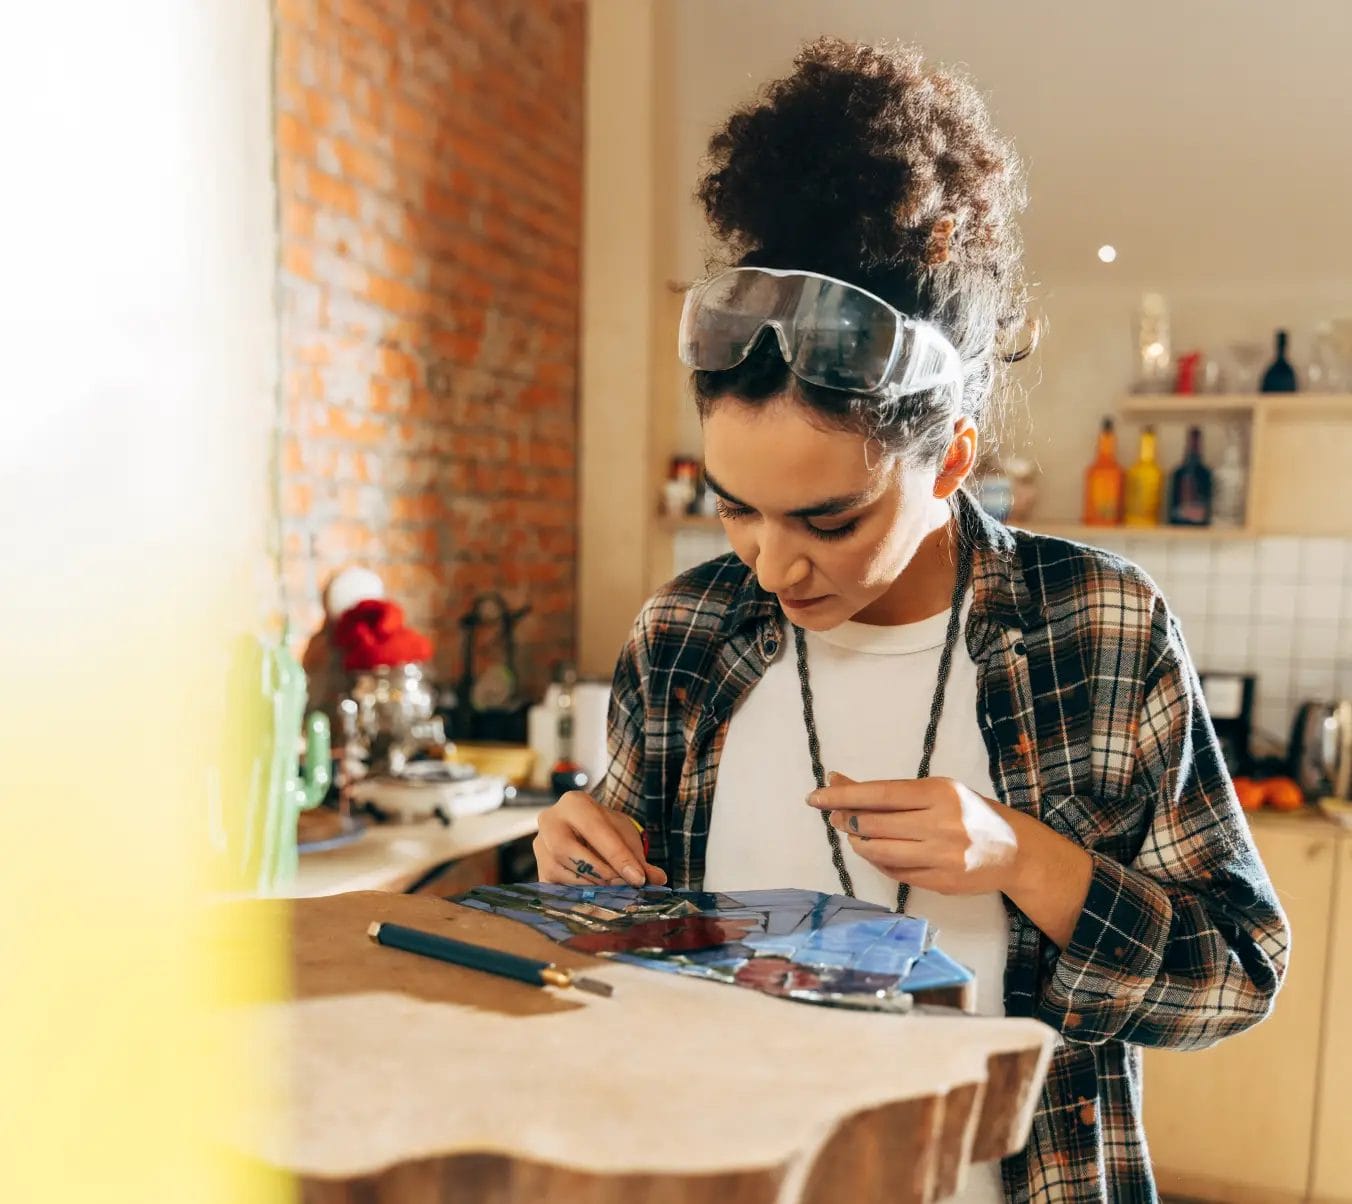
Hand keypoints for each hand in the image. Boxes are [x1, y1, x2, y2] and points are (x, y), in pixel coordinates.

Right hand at [534, 791, 667, 887]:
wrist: (584, 830)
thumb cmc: (606, 830)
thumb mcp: (624, 836)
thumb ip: (639, 857)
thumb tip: (658, 879)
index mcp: (574, 803)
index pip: (595, 831)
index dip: (618, 856)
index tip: (638, 878)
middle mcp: (549, 821)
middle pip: (566, 850)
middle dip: (599, 872)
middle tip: (624, 886)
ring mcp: (539, 846)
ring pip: (558, 871)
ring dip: (589, 887)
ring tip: (615, 893)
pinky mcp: (539, 870)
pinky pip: (554, 888)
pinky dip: (577, 897)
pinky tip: (597, 902)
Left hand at [806, 773, 1017, 894]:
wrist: (1013, 850)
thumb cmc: (967, 813)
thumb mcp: (933, 791)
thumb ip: (885, 791)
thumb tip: (836, 780)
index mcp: (939, 793)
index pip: (879, 794)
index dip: (842, 796)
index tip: (815, 797)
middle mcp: (941, 825)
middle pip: (874, 824)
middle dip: (847, 820)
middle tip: (836, 817)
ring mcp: (941, 857)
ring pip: (879, 852)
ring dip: (859, 842)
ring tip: (857, 834)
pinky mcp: (940, 883)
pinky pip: (894, 872)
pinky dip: (878, 861)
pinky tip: (879, 851)